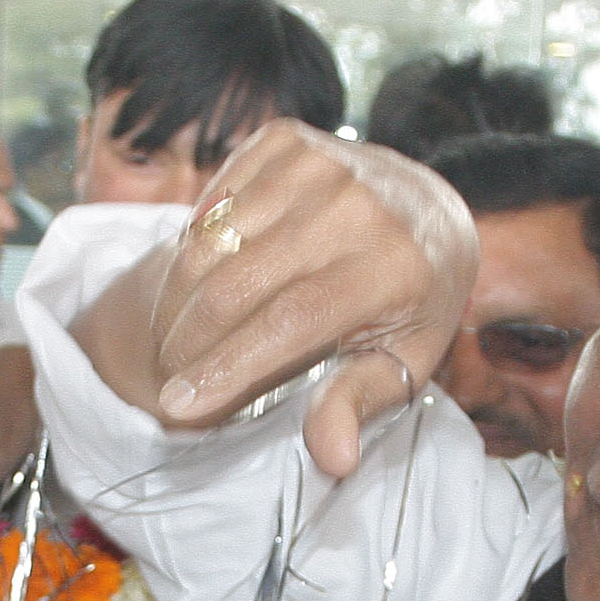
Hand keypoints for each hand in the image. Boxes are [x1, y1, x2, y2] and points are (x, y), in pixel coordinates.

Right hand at [80, 119, 476, 478]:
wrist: (427, 210)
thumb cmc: (410, 304)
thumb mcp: (402, 362)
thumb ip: (357, 404)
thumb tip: (333, 460)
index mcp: (393, 264)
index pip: (289, 322)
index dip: (227, 366)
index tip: (178, 406)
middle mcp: (355, 203)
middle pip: (238, 284)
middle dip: (190, 342)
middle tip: (172, 382)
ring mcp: (317, 162)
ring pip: (213, 244)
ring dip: (181, 303)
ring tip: (177, 345)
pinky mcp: (285, 140)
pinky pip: (211, 206)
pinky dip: (194, 253)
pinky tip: (201, 288)